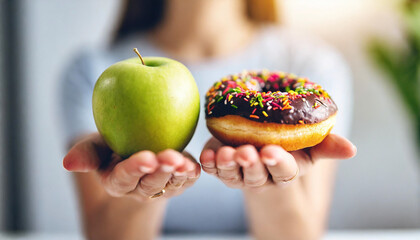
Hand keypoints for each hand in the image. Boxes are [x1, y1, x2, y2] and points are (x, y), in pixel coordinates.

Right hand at [63, 133, 200, 200]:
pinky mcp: (177, 181)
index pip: (124, 177)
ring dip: (178, 174)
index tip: (146, 158)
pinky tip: (196, 166)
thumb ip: (86, 153)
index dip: (135, 169)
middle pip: (150, 184)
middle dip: (161, 172)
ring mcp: (160, 187)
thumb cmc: (112, 144)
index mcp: (117, 181)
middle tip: (170, 158)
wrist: (134, 148)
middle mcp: (139, 189)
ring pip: (170, 185)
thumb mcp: (96, 145)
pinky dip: (191, 174)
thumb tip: (68, 163)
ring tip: (184, 163)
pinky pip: (186, 181)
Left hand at [200, 134, 355, 190]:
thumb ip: (327, 146)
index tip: (271, 152)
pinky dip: (208, 163)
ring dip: (228, 165)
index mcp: (286, 171)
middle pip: (257, 175)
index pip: (285, 171)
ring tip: (225, 153)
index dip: (278, 163)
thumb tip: (352, 149)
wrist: (265, 142)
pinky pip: (214, 169)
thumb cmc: (291, 142)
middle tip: (247, 152)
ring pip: (233, 175)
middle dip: (251, 165)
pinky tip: (205, 153)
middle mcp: (263, 177)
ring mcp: (240, 174)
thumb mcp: (311, 143)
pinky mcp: (222, 167)